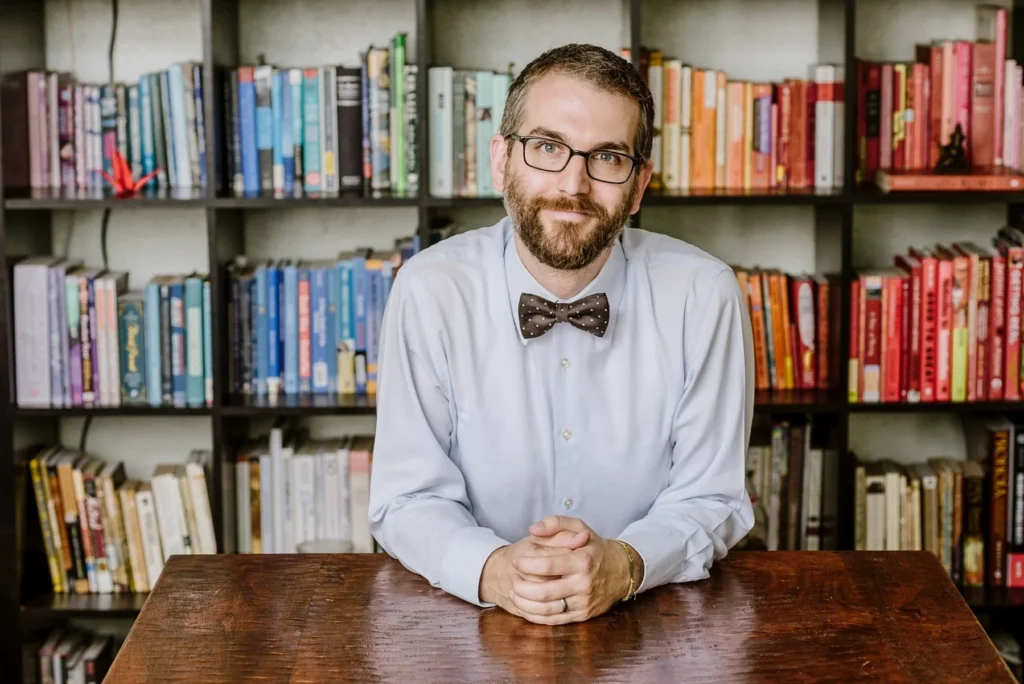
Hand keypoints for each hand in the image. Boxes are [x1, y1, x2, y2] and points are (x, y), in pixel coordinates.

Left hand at [508, 516, 638, 624]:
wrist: (622, 571)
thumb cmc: (595, 548)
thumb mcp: (579, 527)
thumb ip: (555, 523)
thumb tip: (533, 529)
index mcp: (582, 561)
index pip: (547, 566)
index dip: (526, 565)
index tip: (516, 561)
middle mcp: (583, 583)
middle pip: (544, 592)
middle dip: (521, 587)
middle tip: (512, 579)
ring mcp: (583, 602)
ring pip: (547, 610)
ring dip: (525, 604)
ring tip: (514, 593)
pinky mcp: (583, 615)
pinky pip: (554, 620)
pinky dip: (536, 616)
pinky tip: (525, 607)